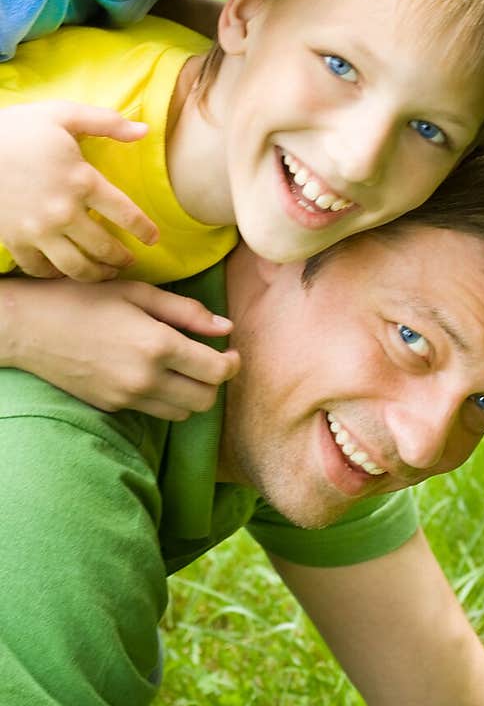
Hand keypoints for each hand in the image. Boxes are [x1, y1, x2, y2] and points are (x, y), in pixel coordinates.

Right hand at [0, 101, 159, 279]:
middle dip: (122, 258)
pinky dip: (57, 275)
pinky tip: (65, 271)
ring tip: (106, 273)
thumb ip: (106, 122)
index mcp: (82, 180)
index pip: (126, 214)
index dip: (144, 230)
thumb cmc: (17, 129)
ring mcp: (37, 230)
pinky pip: (41, 269)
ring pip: (76, 267)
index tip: (153, 239)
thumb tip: (144, 130)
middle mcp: (63, 212)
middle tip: (130, 261)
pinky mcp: (14, 240)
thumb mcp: (62, 114)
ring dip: (97, 274)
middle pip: (104, 248)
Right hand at [0, 278, 240, 419]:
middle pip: (205, 400)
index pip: (217, 371)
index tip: (230, 350)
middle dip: (215, 382)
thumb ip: (186, 311)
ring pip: (182, 412)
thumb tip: (225, 328)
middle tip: (210, 360)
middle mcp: (146, 379)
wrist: (29, 328)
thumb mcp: (137, 293)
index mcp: (157, 345)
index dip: (233, 363)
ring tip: (183, 368)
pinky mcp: (112, 407)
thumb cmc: (83, 299)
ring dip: (192, 394)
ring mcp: (127, 398)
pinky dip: (166, 399)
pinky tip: (156, 375)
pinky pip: (155, 412)